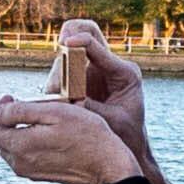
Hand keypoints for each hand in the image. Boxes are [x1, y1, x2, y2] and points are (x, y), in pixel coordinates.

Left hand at [0, 95, 142, 183]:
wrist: (108, 166)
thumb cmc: (87, 135)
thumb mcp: (54, 112)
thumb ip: (20, 111)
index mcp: (19, 147)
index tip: (12, 97)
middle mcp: (19, 163)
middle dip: (5, 119)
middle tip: (23, 104)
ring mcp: (30, 172)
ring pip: (9, 146)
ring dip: (17, 129)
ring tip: (38, 117)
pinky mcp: (40, 175)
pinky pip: (23, 155)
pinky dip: (28, 140)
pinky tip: (47, 132)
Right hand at [51, 19, 146, 152]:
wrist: (129, 148)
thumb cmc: (126, 135)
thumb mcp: (112, 122)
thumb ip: (91, 108)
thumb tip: (67, 98)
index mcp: (124, 71)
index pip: (96, 42)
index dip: (79, 39)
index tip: (66, 42)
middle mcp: (106, 67)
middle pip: (79, 35)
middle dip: (66, 47)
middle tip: (58, 72)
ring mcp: (90, 74)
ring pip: (65, 58)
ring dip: (57, 75)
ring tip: (57, 97)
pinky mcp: (76, 84)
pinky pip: (59, 77)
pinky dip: (54, 87)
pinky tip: (55, 103)